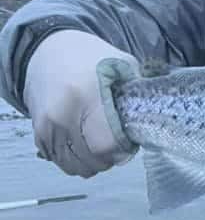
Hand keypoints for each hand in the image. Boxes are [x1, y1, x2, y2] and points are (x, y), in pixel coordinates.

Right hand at [23, 30, 137, 177]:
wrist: (46, 53)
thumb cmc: (89, 58)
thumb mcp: (121, 62)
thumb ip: (139, 89)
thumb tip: (150, 120)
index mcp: (86, 94)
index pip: (105, 143)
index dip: (122, 149)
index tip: (129, 141)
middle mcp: (62, 114)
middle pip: (92, 160)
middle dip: (110, 157)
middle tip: (117, 142)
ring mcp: (46, 127)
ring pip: (75, 166)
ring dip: (93, 162)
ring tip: (101, 143)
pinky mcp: (38, 134)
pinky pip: (60, 162)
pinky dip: (76, 159)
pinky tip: (85, 142)